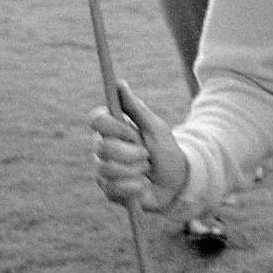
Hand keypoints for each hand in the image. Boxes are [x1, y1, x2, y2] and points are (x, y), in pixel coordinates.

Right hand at [89, 81, 186, 210]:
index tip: (132, 132)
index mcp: (113, 128)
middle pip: (102, 147)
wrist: (176, 182)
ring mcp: (103, 169)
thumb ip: (135, 108)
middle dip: (131, 152)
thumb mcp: (155, 127)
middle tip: (146, 154)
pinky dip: (134, 186)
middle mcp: (104, 147)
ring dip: (135, 170)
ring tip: (146, 169)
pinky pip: (113, 188)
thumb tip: (119, 83)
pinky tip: (142, 185)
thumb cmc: (165, 150)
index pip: (96, 119)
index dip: (112, 127)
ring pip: (107, 169)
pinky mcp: (108, 190)